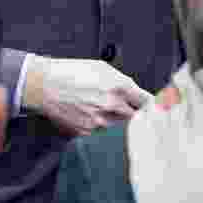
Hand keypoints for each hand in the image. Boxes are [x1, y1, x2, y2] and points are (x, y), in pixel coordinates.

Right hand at [22, 56, 150, 136]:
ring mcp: (99, 121)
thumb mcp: (101, 67)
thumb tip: (137, 94)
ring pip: (122, 129)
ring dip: (122, 125)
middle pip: (139, 119)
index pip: (148, 102)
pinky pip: (103, 134)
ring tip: (112, 117)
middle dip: (141, 118)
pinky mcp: (87, 132)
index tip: (159, 110)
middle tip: (141, 118)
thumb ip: (123, 82)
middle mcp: (111, 105)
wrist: (43, 85)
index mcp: (118, 86)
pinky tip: (96, 120)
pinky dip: (104, 130)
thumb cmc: (71, 72)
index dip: (155, 107)